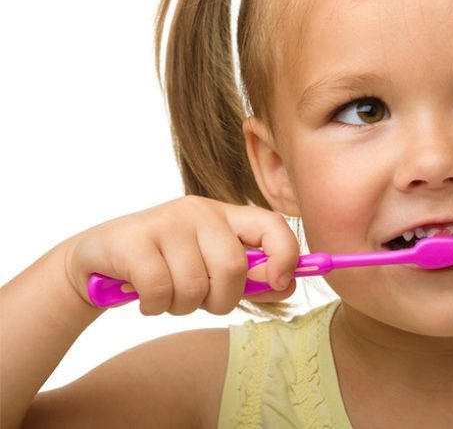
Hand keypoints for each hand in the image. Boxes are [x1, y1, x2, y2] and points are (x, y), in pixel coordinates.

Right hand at [63, 196, 298, 314]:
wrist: (98, 261)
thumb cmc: (166, 266)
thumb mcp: (211, 268)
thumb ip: (251, 276)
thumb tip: (289, 285)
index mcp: (225, 216)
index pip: (271, 224)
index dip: (286, 254)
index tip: (282, 282)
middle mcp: (198, 211)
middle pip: (233, 267)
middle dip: (221, 300)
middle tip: (200, 301)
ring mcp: (165, 222)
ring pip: (195, 286)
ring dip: (182, 306)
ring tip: (167, 294)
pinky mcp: (134, 240)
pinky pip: (160, 292)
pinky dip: (155, 307)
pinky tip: (143, 295)